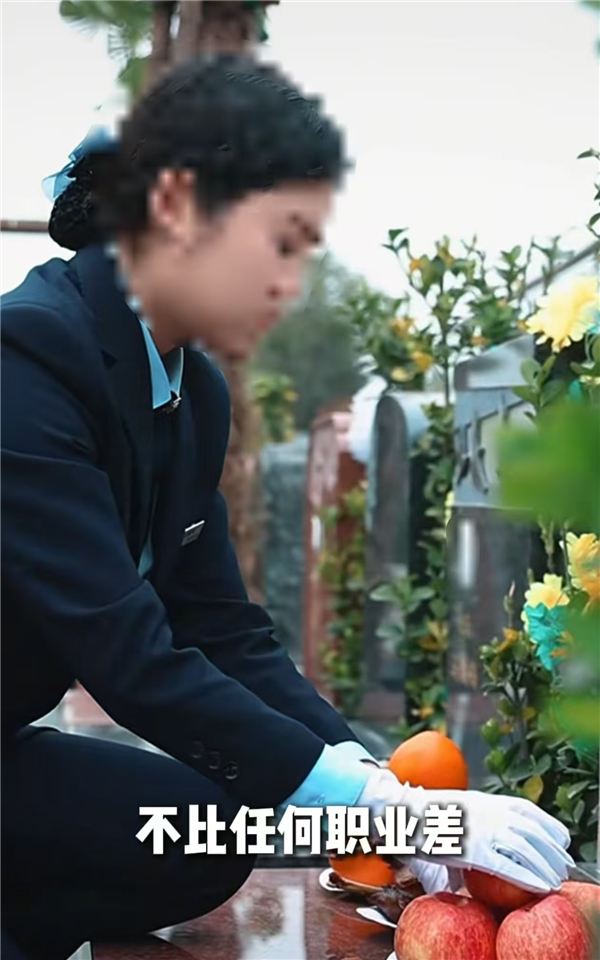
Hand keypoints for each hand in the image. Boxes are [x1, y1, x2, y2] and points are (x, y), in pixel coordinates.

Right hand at [357, 768, 573, 894]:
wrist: (402, 812)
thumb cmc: (427, 814)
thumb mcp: (459, 808)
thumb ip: (479, 818)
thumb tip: (490, 834)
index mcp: (486, 799)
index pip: (527, 809)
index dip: (549, 824)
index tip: (562, 838)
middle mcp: (489, 811)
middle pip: (532, 829)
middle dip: (553, 849)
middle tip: (563, 865)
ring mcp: (481, 830)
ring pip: (525, 848)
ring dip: (545, 865)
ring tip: (555, 879)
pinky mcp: (472, 850)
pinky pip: (507, 865)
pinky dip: (527, 876)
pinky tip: (538, 885)